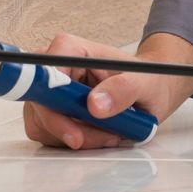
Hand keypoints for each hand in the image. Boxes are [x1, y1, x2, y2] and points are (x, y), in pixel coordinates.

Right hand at [21, 31, 192, 150]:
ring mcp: (51, 92)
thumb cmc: (148, 79)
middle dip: (69, 126)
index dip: (50, 98)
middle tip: (103, 135)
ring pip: (42, 124)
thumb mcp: (145, 83)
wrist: (153, 89)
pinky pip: (49, 135)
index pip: (44, 72)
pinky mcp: (53, 112)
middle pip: (39, 104)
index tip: (70, 122)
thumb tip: (95, 105)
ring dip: (76, 136)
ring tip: (109, 133)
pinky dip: (75, 140)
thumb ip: (123, 90)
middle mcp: (56, 69)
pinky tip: (100, 135)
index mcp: (73, 51)